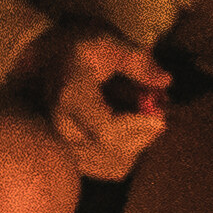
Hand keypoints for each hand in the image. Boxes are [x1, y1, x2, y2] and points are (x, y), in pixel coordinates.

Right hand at [13, 22, 171, 181]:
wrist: (47, 64)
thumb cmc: (77, 50)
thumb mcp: (107, 43)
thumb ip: (137, 61)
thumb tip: (165, 80)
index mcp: (68, 99)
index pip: (105, 130)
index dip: (137, 126)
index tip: (160, 113)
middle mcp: (62, 130)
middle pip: (115, 149)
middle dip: (145, 131)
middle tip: (158, 106)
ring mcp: (67, 148)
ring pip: (118, 164)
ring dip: (140, 142)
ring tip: (142, 115)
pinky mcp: (77, 160)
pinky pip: (113, 169)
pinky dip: (131, 153)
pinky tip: (131, 131)